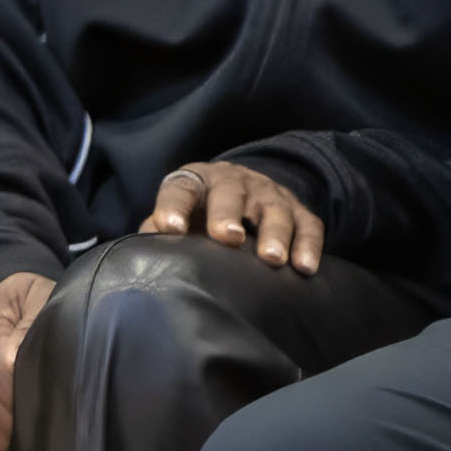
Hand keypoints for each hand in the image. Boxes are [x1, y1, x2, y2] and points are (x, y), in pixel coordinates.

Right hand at [0, 270, 53, 450]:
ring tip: (45, 425)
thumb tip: (26, 362)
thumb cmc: (30, 306)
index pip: (5, 377)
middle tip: (61, 420)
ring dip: (19, 438)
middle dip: (31, 420)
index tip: (63, 400)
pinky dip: (2, 448)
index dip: (36, 393)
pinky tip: (22, 431)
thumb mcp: (42, 299)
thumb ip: (41, 322)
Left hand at [143, 159, 324, 273]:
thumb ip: (157, 230)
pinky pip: (309, 224)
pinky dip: (309, 245)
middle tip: (229, 238)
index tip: (170, 228)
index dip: (174, 207)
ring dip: (275, 233)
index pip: (181, 189)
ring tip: (272, 260)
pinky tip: (305, 268)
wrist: (245, 194)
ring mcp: (270, 195)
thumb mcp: (178, 217)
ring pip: (274, 209)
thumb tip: (141, 252)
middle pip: (231, 193)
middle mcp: (235, 183)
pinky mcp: (298, 210)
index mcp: (197, 182)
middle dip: (229, 214)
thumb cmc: (200, 216)